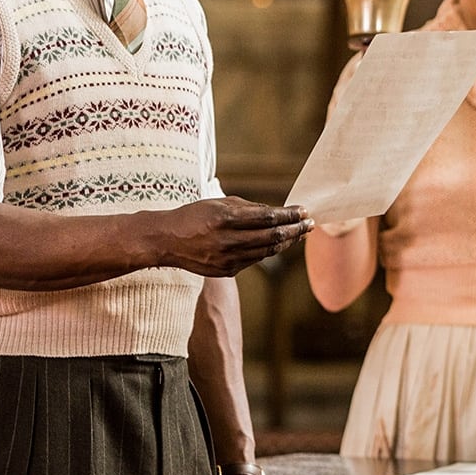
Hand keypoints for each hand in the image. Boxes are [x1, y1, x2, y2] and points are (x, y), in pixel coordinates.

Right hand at [150, 198, 312, 276]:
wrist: (165, 241)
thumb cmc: (193, 216)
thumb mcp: (218, 203)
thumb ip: (248, 207)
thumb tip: (277, 212)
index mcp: (224, 219)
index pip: (268, 217)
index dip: (289, 215)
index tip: (304, 211)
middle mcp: (227, 241)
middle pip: (272, 236)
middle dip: (295, 230)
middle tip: (310, 224)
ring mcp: (227, 259)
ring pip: (267, 251)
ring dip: (286, 242)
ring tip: (299, 234)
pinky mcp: (227, 271)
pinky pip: (255, 260)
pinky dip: (269, 250)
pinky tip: (278, 243)